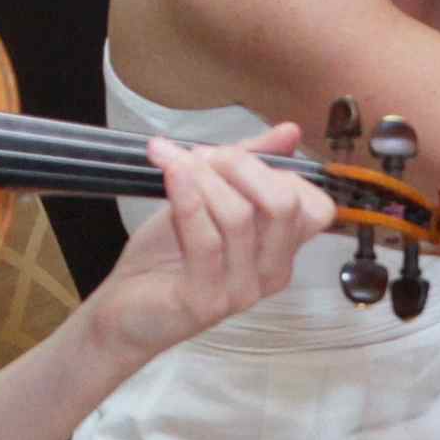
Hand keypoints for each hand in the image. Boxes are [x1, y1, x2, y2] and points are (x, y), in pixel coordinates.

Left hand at [74, 126, 329, 365]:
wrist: (124, 308)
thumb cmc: (167, 256)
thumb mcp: (209, 200)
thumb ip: (248, 166)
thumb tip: (289, 131)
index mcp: (281, 250)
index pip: (315, 207)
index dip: (279, 172)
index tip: (230, 157)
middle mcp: (271, 273)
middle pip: (284, 204)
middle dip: (241, 165)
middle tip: (200, 156)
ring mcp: (241, 291)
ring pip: (240, 216)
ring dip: (202, 177)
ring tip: (172, 163)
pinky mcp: (206, 301)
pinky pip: (206, 240)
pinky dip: (188, 199)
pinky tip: (171, 175)